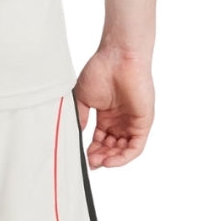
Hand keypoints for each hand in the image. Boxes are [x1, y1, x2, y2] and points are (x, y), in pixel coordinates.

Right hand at [73, 47, 153, 168]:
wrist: (118, 58)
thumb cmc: (100, 71)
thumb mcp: (83, 97)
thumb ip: (81, 117)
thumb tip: (77, 134)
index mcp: (107, 115)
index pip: (101, 140)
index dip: (93, 151)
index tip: (84, 158)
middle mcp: (120, 120)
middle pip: (112, 147)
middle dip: (101, 157)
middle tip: (91, 162)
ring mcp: (132, 122)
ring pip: (123, 150)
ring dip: (111, 159)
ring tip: (99, 162)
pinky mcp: (143, 123)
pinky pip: (135, 146)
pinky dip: (124, 157)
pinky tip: (110, 160)